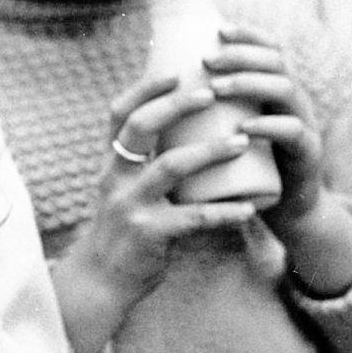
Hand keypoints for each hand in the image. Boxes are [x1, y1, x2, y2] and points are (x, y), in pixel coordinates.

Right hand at [52, 72, 258, 352]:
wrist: (102, 280)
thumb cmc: (124, 229)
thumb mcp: (124, 189)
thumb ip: (146, 164)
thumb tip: (187, 131)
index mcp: (111, 163)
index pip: (120, 114)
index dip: (145, 88)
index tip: (177, 72)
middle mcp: (115, 177)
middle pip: (141, 128)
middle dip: (178, 106)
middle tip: (213, 94)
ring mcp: (130, 205)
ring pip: (170, 167)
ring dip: (210, 151)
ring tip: (242, 142)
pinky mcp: (149, 233)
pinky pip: (192, 218)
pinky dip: (223, 212)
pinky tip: (248, 208)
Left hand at [207, 26, 351, 295]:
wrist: (282, 209)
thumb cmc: (243, 164)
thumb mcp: (225, 128)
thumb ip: (207, 106)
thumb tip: (157, 79)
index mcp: (274, 89)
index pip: (269, 49)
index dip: (248, 35)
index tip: (217, 30)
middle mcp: (293, 101)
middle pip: (276, 61)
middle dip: (241, 54)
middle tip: (207, 61)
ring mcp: (304, 124)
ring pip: (286, 89)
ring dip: (250, 83)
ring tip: (217, 87)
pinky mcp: (307, 154)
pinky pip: (294, 133)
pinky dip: (269, 126)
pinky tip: (245, 126)